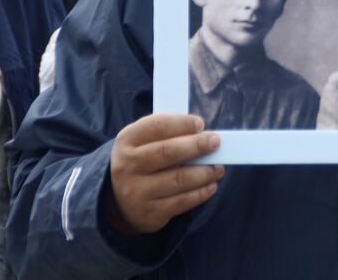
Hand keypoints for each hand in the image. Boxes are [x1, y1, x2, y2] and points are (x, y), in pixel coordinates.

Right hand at [106, 114, 222, 234]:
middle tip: (216, 143)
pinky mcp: (148, 213)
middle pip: (167, 152)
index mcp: (127, 141)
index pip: (156, 126)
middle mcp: (127, 166)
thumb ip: (171, 133)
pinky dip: (201, 193)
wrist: (119, 201)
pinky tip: (211, 186)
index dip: (181, 123)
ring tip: (219, 168)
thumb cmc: (144, 160)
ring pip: (179, 179)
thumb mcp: (146, 142)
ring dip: (205, 172)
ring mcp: (136, 192)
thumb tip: (205, 134)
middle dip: (197, 146)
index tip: (200, 124)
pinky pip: (181, 202)